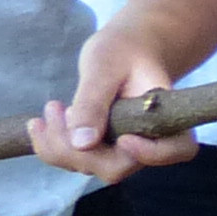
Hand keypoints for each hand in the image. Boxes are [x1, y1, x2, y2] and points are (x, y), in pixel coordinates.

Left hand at [31, 30, 197, 186]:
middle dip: (79, 148)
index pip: (177, 150)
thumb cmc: (122, 49)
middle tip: (58, 108)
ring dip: (59, 144)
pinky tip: (40, 123)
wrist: (123, 49)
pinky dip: (51, 145)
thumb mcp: (104, 67)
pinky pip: (73, 160)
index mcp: (167, 115)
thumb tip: (82, 144)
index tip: (124, 138)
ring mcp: (123, 150)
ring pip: (90, 166)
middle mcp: (149, 140)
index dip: (151, 154)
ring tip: (51, 107)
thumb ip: (93, 102)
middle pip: (118, 166)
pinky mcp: (101, 150)